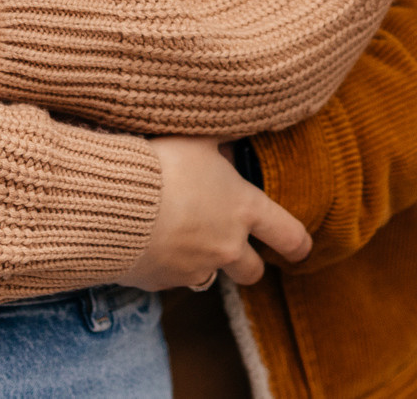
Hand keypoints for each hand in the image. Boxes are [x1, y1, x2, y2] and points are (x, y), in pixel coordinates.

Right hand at [112, 138, 310, 290]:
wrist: (115, 203)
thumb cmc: (163, 164)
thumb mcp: (199, 138)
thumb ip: (222, 139)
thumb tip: (234, 134)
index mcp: (244, 209)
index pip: (288, 234)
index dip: (298, 243)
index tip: (301, 248)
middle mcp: (226, 245)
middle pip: (253, 271)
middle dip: (249, 264)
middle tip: (238, 249)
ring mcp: (195, 268)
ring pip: (211, 277)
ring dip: (206, 263)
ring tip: (186, 238)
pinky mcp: (162, 282)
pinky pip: (173, 277)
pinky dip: (168, 264)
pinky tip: (152, 241)